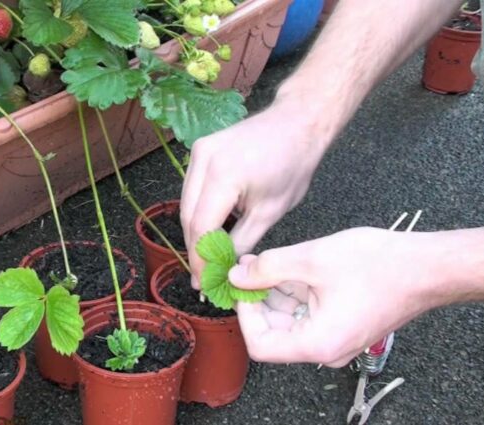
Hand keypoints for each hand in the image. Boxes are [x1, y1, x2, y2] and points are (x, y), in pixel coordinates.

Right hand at [181, 99, 330, 288]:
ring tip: (206, 259)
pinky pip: (192, 189)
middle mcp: (203, 159)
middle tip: (203, 278)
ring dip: (195, 233)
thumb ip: (243, 242)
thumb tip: (225, 269)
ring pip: (186, 204)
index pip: (201, 227)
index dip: (201, 260)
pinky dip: (199, 212)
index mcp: (223, 175)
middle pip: (188, 217)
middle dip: (195, 250)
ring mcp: (198, 151)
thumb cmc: (293, 164)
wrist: (297, 122)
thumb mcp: (271, 211)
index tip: (205, 284)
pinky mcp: (199, 149)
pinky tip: (210, 231)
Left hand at [228, 227, 440, 366]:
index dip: (245, 314)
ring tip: (273, 261)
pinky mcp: (344, 325)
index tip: (242, 285)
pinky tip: (295, 267)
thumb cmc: (382, 265)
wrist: (430, 266)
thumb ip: (268, 269)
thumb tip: (238, 277)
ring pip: (291, 321)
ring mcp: (337, 338)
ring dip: (277, 293)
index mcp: (318, 343)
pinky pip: (310, 314)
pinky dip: (297, 292)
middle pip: (275, 333)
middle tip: (251, 268)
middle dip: (259, 299)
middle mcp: (327, 349)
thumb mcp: (312, 259)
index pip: (261, 344)